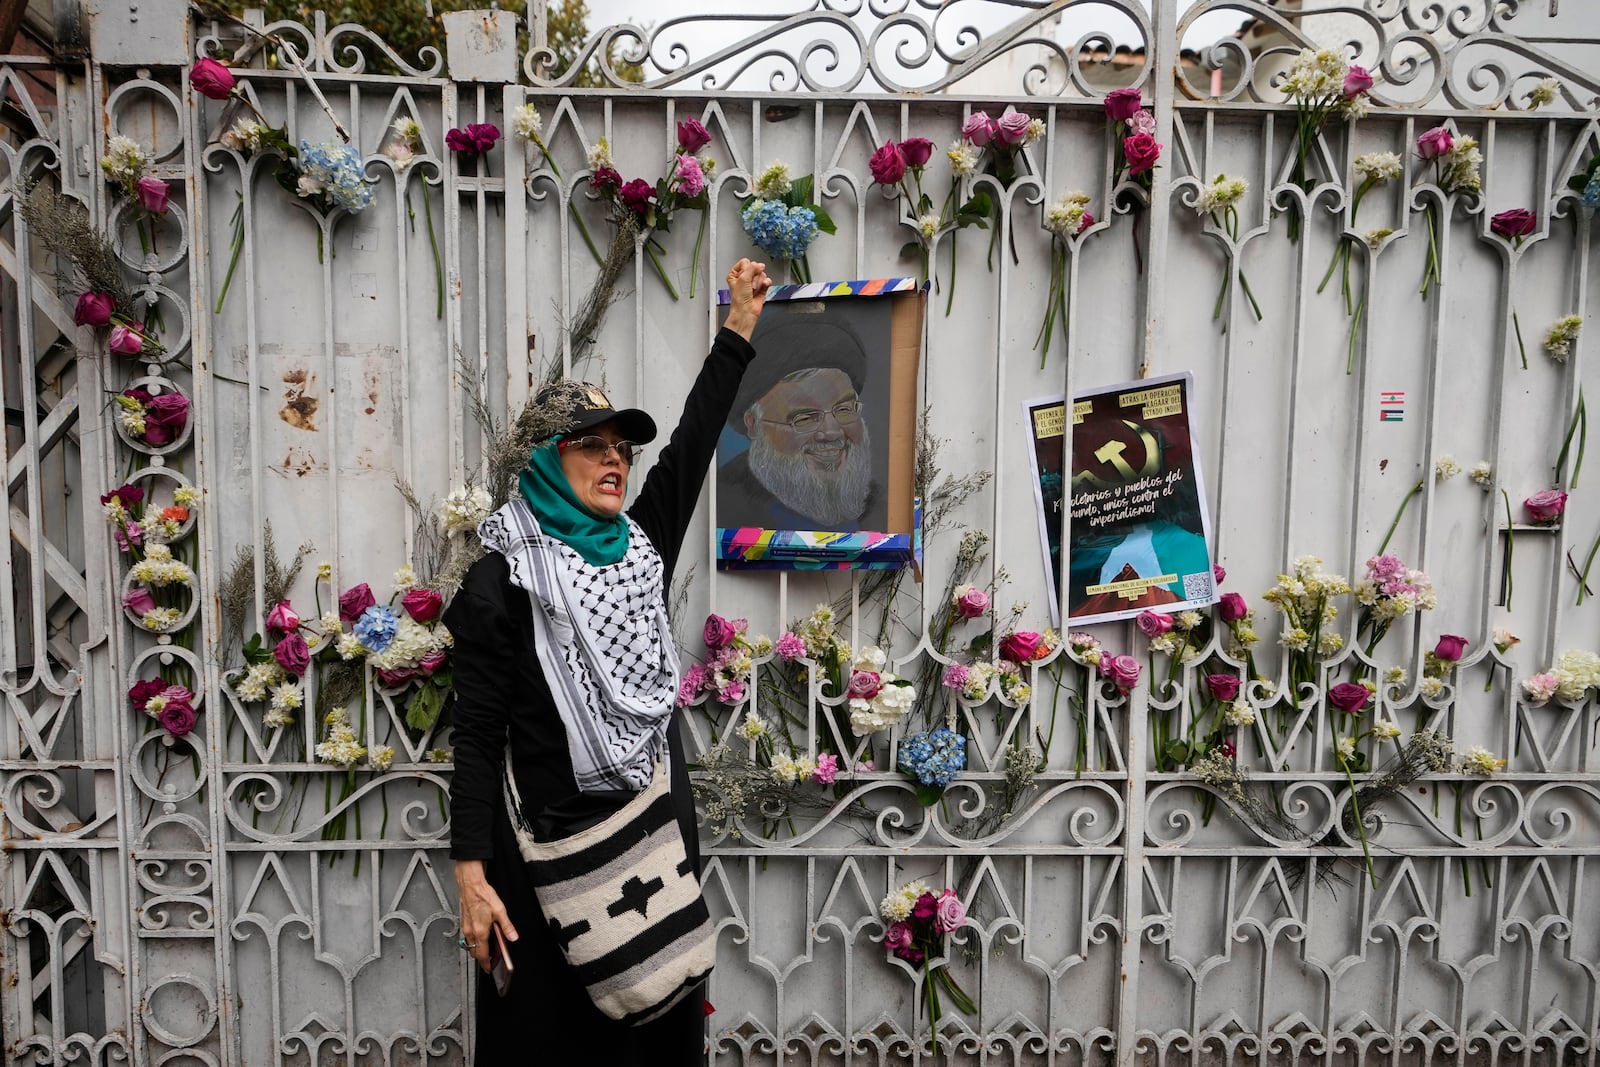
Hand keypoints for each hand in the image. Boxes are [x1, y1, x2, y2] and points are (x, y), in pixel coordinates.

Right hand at [454, 859, 517, 973]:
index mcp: (480, 932)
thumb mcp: (500, 911)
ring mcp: (466, 928)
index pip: (482, 955)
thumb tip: (513, 937)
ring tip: (488, 949)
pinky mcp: (464, 922)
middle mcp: (471, 932)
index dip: (486, 964)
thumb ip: (507, 926)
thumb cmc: (483, 895)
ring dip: (478, 949)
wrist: (470, 885)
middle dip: (483, 958)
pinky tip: (482, 936)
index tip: (489, 969)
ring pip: (470, 945)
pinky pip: (468, 938)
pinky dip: (474, 941)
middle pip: (475, 952)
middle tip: (491, 960)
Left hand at [722, 258, 771, 339]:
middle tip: (749, 285)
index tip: (745, 276)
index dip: (747, 269)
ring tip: (753, 289)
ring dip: (758, 282)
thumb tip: (760, 265)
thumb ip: (752, 268)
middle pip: (754, 268)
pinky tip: (762, 287)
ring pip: (761, 274)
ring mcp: (753, 283)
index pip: (745, 262)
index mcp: (735, 274)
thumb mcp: (743, 278)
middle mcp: (744, 278)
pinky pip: (767, 280)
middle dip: (753, 277)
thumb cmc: (739, 299)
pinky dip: (766, 283)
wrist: (746, 312)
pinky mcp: (761, 288)